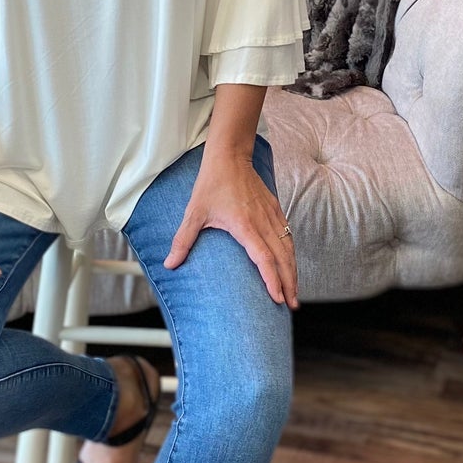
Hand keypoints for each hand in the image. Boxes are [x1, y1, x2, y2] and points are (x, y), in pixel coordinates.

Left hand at [162, 151, 297, 307]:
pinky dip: (291, 253)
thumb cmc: (211, 184)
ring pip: (288, 248)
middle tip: (291, 305)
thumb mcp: (194, 213)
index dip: (272, 279)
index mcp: (244, 225)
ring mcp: (271, 215)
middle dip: (288, 283)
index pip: (264, 258)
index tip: (277, 297)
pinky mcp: (275, 209)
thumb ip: (183, 240)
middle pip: (282, 258)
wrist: (229, 157)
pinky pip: (287, 235)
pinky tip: (291, 265)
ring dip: (293, 271)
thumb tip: (169, 264)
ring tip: (294, 292)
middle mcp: (262, 222)